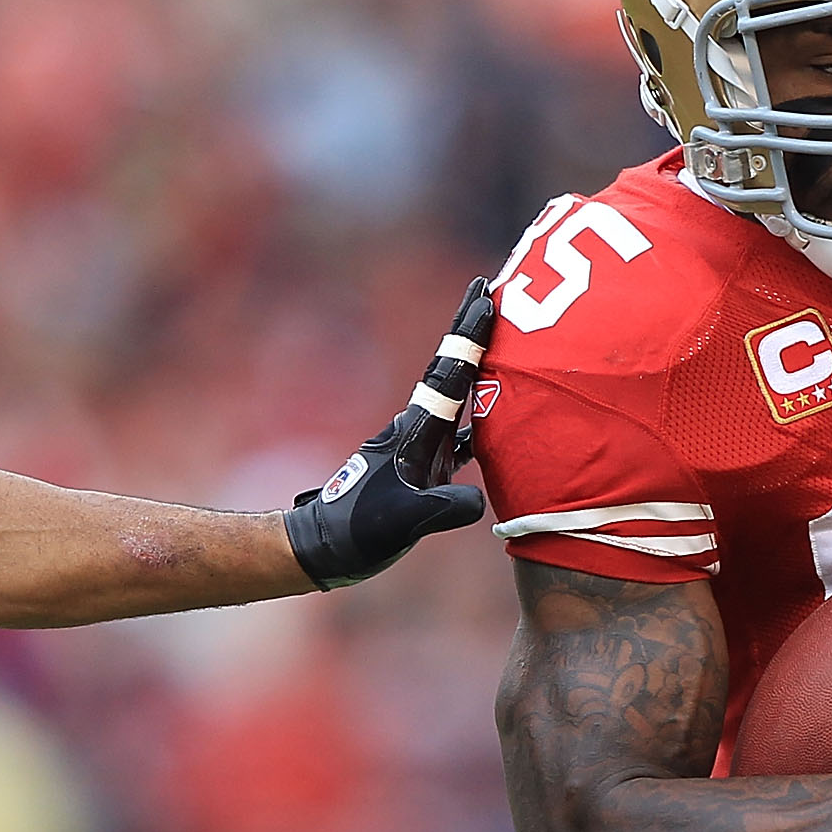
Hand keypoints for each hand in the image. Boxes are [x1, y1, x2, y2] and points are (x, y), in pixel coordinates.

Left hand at [283, 279, 493, 588]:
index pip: (449, 376)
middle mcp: (420, 429)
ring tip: (504, 336)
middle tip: (491, 286)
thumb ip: (442, 510)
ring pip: (457, 394)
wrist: (327, 545)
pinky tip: (502, 412)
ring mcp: (422, 445)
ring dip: (478, 364)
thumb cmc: (359, 532)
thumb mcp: (403, 522)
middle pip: (452, 369)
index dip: (469, 338)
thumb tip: (480, 502)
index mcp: (417, 433)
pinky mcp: (425, 466)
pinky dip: (483, 412)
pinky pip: (462, 428)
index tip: (486, 298)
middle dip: (471, 330)